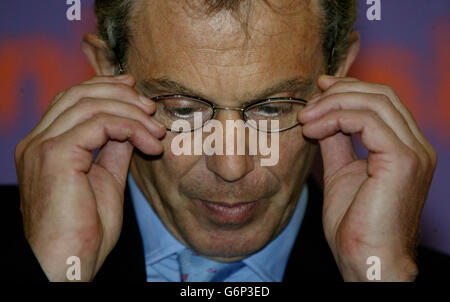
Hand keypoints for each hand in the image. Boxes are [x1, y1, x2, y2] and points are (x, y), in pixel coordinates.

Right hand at [14, 75, 165, 280]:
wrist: (68, 263)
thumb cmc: (86, 231)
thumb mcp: (106, 181)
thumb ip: (113, 151)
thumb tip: (130, 129)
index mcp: (45, 146)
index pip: (72, 100)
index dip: (104, 88)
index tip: (135, 90)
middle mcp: (37, 141)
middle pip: (79, 94)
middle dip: (121, 95)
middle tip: (151, 107)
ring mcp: (43, 146)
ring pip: (91, 104)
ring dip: (132, 112)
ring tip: (156, 130)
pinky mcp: (56, 155)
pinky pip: (100, 124)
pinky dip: (130, 128)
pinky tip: (149, 144)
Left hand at [298, 75, 436, 280]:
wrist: (365, 259)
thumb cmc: (354, 224)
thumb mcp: (340, 172)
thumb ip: (336, 143)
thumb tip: (322, 118)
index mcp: (404, 147)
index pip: (382, 101)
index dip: (349, 89)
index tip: (319, 88)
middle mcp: (415, 145)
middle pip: (381, 94)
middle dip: (339, 92)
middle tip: (309, 102)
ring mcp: (413, 152)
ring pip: (375, 102)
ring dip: (332, 105)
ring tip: (305, 119)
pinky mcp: (403, 160)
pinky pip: (367, 121)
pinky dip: (335, 119)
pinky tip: (313, 131)